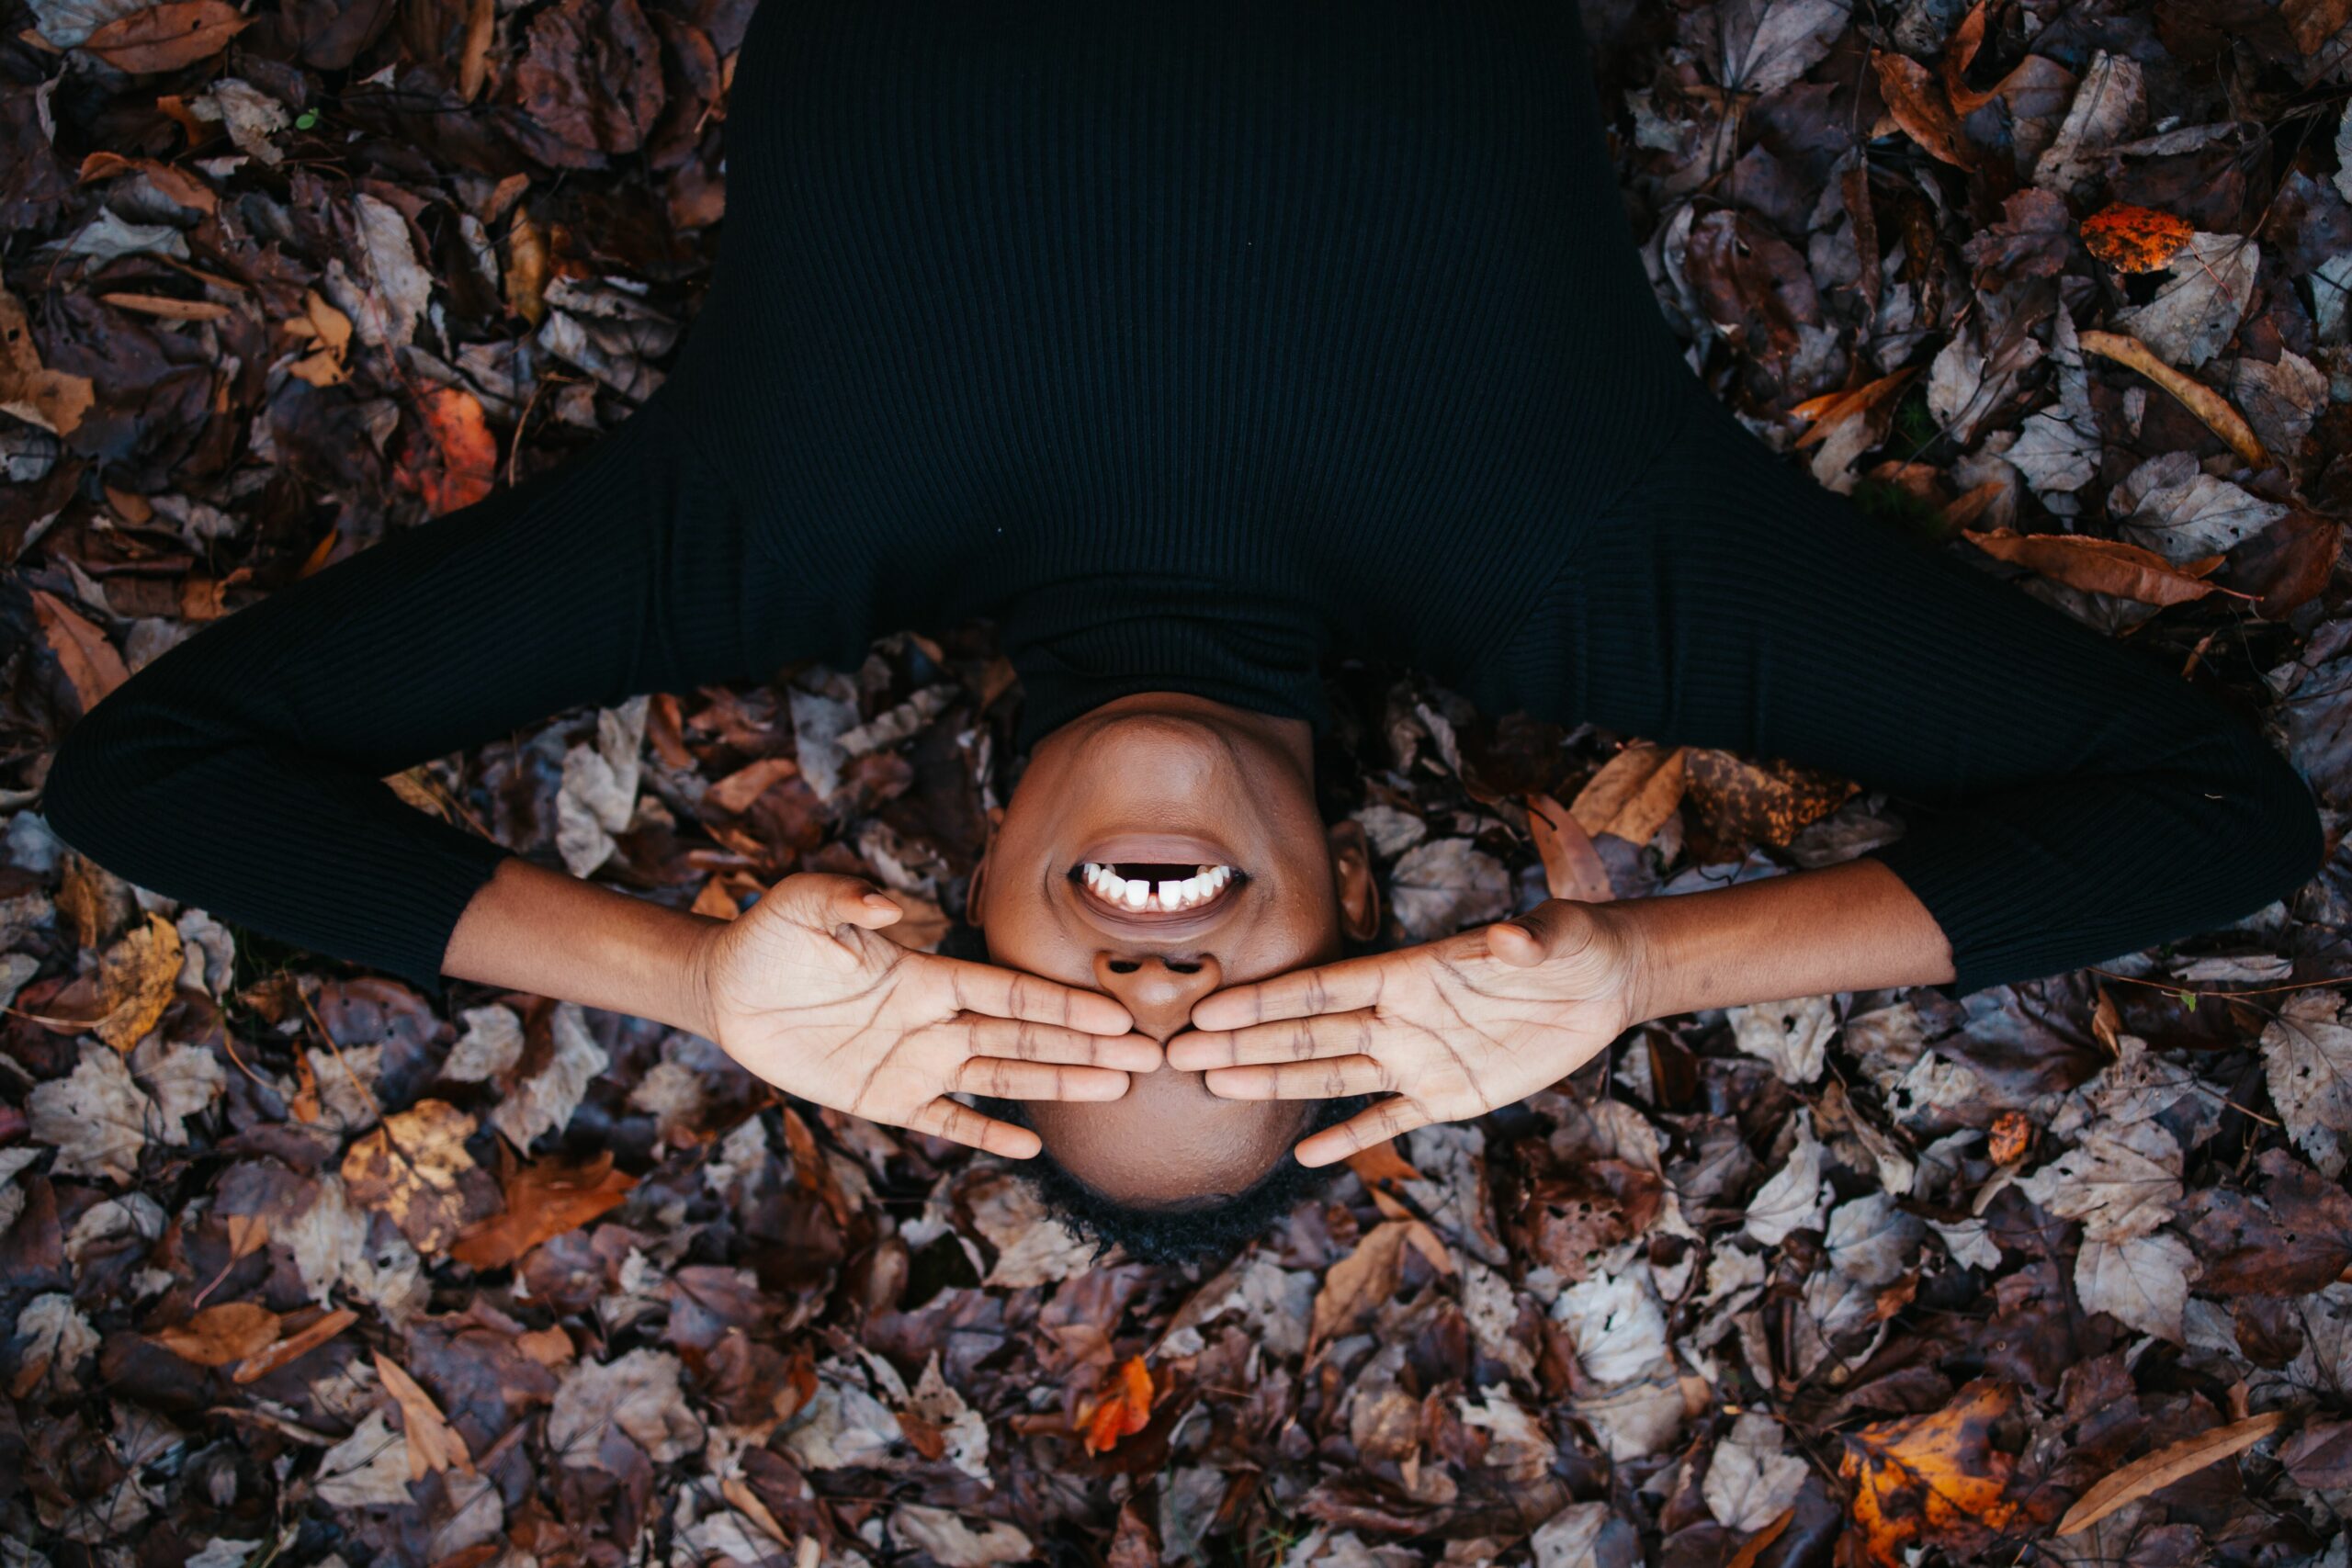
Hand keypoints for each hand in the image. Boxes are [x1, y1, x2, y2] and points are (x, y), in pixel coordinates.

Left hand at [692, 873, 1149, 1157]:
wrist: (727, 989)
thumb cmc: (770, 937)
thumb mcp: (804, 903)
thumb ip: (849, 898)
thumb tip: (896, 909)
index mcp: (926, 975)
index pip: (1007, 993)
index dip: (1060, 1005)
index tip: (1114, 1013)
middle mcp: (933, 1021)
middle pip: (1023, 1038)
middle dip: (1084, 1047)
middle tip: (1145, 1058)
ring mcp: (914, 1064)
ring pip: (1000, 1078)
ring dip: (1057, 1084)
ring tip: (1114, 1090)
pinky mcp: (883, 1100)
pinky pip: (945, 1122)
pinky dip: (985, 1135)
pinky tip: (1031, 1148)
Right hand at [1165, 899, 1643, 1165]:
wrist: (1603, 981)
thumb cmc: (1573, 942)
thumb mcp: (1554, 935)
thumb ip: (1522, 941)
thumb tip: (1508, 939)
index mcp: (1410, 972)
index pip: (1325, 988)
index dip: (1268, 999)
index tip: (1212, 1009)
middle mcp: (1400, 1016)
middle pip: (1307, 1032)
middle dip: (1244, 1043)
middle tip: (1179, 1055)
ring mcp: (1419, 1058)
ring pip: (1332, 1073)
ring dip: (1275, 1080)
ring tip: (1218, 1088)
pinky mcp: (1449, 1095)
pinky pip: (1389, 1120)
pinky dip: (1351, 1137)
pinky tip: (1307, 1153)